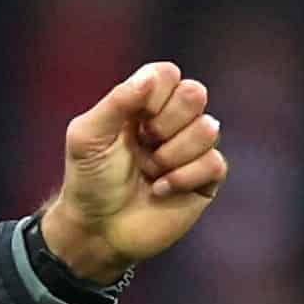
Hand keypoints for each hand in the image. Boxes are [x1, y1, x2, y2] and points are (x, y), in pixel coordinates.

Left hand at [42, 61, 228, 283]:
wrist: (97, 229)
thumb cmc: (89, 180)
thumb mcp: (87, 137)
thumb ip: (116, 101)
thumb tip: (151, 77)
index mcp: (142, 105)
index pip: (167, 74)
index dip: (154, 95)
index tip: (133, 119)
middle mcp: (171, 122)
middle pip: (194, 93)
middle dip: (165, 123)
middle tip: (143, 145)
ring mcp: (190, 149)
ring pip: (208, 128)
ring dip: (171, 155)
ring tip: (149, 172)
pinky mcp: (206, 178)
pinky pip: (215, 162)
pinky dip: (183, 178)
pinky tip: (161, 190)